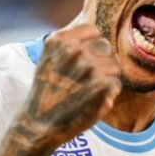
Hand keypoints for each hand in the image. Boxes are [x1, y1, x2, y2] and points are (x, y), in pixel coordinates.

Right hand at [22, 24, 120, 146]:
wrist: (39, 124)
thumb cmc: (47, 91)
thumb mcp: (49, 58)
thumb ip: (70, 43)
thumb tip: (97, 34)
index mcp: (60, 40)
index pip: (93, 30)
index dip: (91, 46)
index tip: (83, 60)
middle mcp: (74, 50)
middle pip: (105, 46)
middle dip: (100, 60)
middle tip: (84, 79)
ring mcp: (89, 67)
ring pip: (114, 66)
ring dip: (105, 78)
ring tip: (87, 91)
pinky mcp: (101, 86)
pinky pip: (116, 84)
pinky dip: (108, 94)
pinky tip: (92, 101)